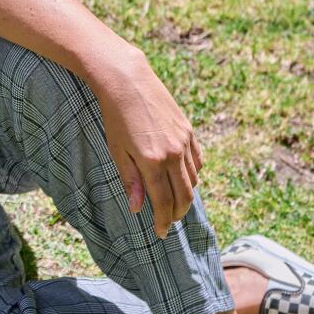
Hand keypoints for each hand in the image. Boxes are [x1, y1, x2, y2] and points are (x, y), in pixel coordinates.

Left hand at [90, 48, 202, 238]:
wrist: (128, 80)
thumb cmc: (116, 117)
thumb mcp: (117, 151)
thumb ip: (130, 180)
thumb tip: (137, 208)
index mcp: (153, 162)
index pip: (164, 202)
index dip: (163, 221)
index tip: (159, 233)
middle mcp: (173, 153)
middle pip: (184, 195)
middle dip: (176, 214)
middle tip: (167, 222)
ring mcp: (184, 141)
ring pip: (193, 179)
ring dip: (185, 195)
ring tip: (174, 203)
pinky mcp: (189, 130)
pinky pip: (197, 160)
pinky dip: (193, 174)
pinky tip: (183, 179)